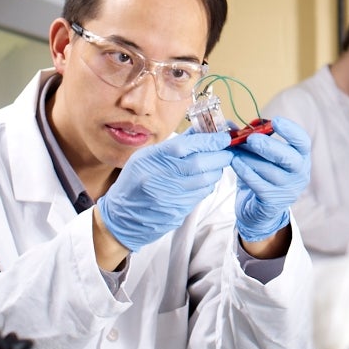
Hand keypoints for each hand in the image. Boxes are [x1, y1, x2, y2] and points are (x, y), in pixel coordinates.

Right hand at [96, 130, 232, 251]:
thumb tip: (202, 131)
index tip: (223, 137)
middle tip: (226, 152)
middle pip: (200, 164)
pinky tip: (203, 181)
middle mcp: (159, 178)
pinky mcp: (176, 212)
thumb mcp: (146, 157)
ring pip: (205, 182)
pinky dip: (207, 186)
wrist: (122, 217)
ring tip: (215, 166)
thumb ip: (174, 145)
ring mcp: (169, 197)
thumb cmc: (134, 182)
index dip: (209, 140)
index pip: (185, 146)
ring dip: (216, 171)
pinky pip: (200, 196)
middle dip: (220, 156)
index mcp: (151, 160)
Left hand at [229, 116, 310, 240]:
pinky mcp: (273, 202)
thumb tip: (229, 124)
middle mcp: (299, 174)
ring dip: (250, 158)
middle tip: (251, 139)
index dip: (291, 130)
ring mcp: (287, 190)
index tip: (275, 121)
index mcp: (300, 157)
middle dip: (269, 146)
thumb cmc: (262, 175)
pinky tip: (235, 163)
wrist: (259, 209)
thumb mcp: (260, 156)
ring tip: (235, 150)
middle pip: (289, 158)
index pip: (303, 142)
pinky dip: (245, 172)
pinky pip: (258, 185)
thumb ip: (250, 138)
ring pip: (270, 171)